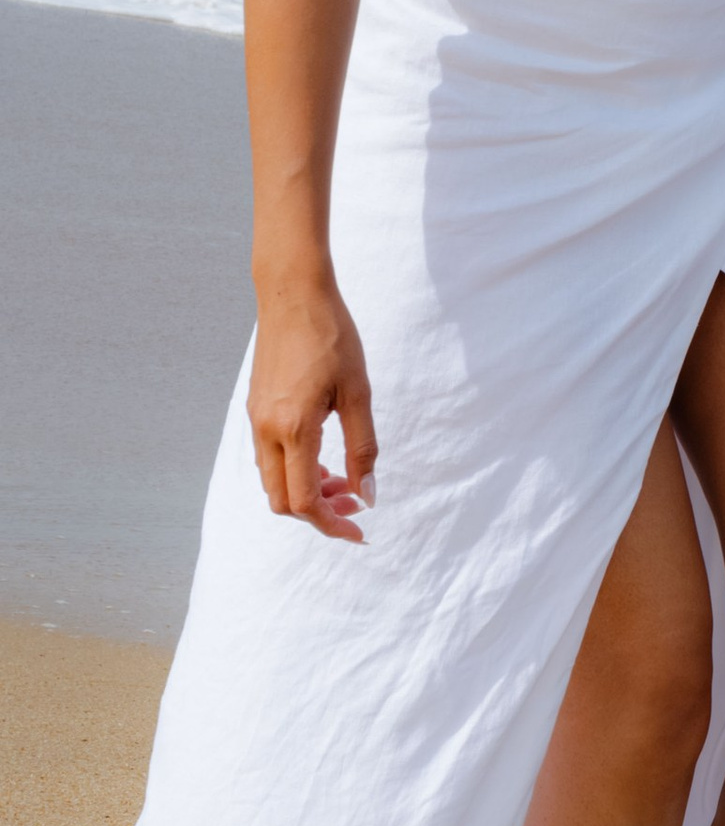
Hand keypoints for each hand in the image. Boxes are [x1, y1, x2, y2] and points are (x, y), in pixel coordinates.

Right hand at [248, 274, 377, 540]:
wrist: (292, 294)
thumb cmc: (332, 337)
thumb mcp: (359, 394)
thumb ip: (363, 448)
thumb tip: (368, 495)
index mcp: (293, 429)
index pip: (304, 502)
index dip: (331, 524)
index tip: (359, 531)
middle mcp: (266, 430)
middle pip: (282, 501)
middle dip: (318, 512)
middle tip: (356, 503)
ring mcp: (255, 420)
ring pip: (273, 481)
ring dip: (305, 492)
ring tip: (343, 480)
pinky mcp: (255, 409)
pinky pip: (268, 458)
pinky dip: (294, 471)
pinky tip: (323, 458)